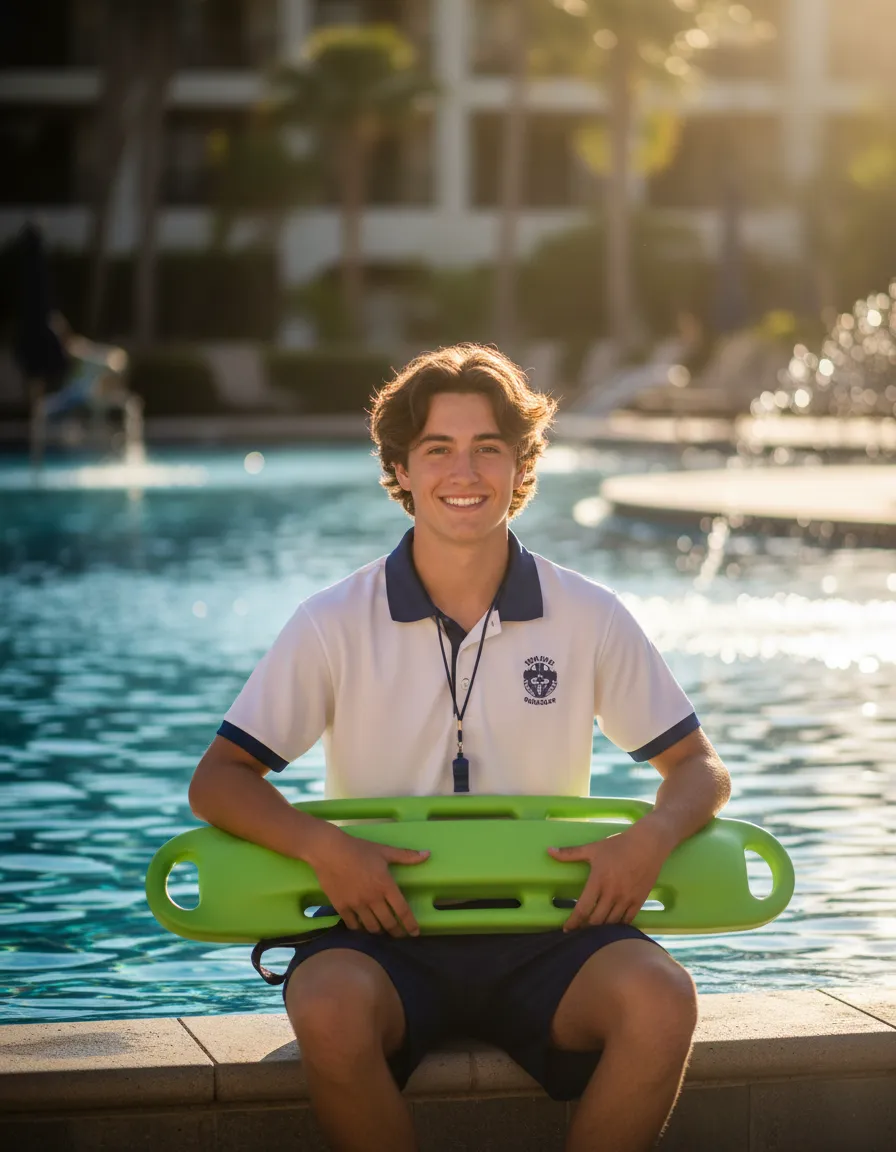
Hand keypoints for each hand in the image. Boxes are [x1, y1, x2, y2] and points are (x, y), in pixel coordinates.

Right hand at [305, 825, 429, 937]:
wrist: (329, 851)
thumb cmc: (358, 849)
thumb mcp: (384, 851)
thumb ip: (406, 856)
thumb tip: (427, 854)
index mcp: (386, 885)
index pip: (402, 911)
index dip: (410, 924)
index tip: (415, 932)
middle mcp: (373, 898)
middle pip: (388, 923)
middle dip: (396, 932)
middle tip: (399, 934)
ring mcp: (356, 905)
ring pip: (371, 927)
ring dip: (379, 931)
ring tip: (382, 930)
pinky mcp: (341, 907)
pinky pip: (353, 925)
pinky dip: (360, 929)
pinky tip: (362, 926)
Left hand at [547, 824, 668, 931]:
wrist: (648, 844)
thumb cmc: (618, 845)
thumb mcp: (593, 848)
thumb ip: (570, 853)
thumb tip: (549, 851)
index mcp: (598, 881)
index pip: (583, 908)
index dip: (573, 922)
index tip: (566, 929)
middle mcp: (612, 893)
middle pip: (597, 921)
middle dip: (586, 928)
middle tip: (579, 931)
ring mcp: (627, 898)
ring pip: (612, 923)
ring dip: (601, 930)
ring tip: (593, 932)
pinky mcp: (639, 901)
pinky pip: (628, 921)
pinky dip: (618, 927)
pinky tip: (612, 928)